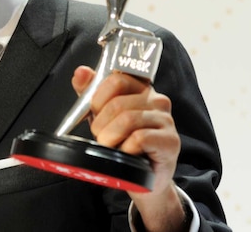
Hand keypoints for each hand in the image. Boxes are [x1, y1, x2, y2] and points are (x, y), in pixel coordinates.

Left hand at [72, 66, 187, 230]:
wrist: (143, 177)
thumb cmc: (123, 143)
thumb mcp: (102, 115)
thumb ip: (90, 92)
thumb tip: (81, 71)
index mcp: (140, 89)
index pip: (116, 79)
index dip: (98, 98)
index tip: (95, 112)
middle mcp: (157, 100)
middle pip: (118, 103)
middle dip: (101, 123)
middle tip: (101, 136)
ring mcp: (166, 120)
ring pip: (127, 120)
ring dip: (110, 137)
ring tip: (111, 146)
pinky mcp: (170, 141)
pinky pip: (139, 139)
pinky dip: (125, 149)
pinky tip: (127, 154)